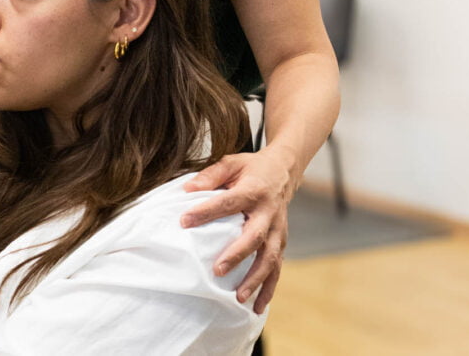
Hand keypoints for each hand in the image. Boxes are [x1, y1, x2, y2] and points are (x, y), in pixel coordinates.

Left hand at [180, 145, 297, 313]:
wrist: (284, 171)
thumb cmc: (252, 168)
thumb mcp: (231, 163)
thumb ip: (209, 175)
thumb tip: (186, 190)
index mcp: (253, 191)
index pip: (227, 203)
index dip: (206, 212)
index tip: (184, 221)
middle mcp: (269, 213)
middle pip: (254, 237)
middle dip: (237, 255)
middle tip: (218, 270)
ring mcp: (278, 230)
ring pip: (270, 259)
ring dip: (255, 279)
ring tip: (238, 297)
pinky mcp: (281, 242)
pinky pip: (276, 268)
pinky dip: (268, 288)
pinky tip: (257, 306)